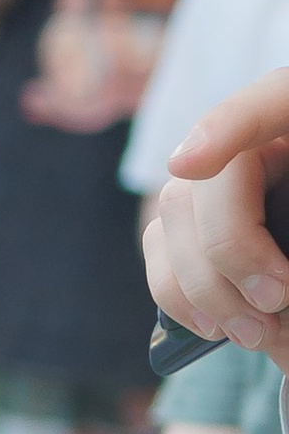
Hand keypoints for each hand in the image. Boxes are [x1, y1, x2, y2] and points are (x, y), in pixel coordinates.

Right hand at [145, 70, 288, 367]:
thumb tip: (271, 285)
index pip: (269, 99)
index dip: (225, 125)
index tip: (189, 164)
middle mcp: (261, 139)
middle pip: (215, 175)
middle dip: (231, 246)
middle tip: (274, 302)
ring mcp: (216, 178)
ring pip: (176, 212)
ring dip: (207, 286)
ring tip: (255, 334)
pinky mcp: (188, 219)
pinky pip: (158, 248)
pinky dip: (179, 296)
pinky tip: (215, 328)